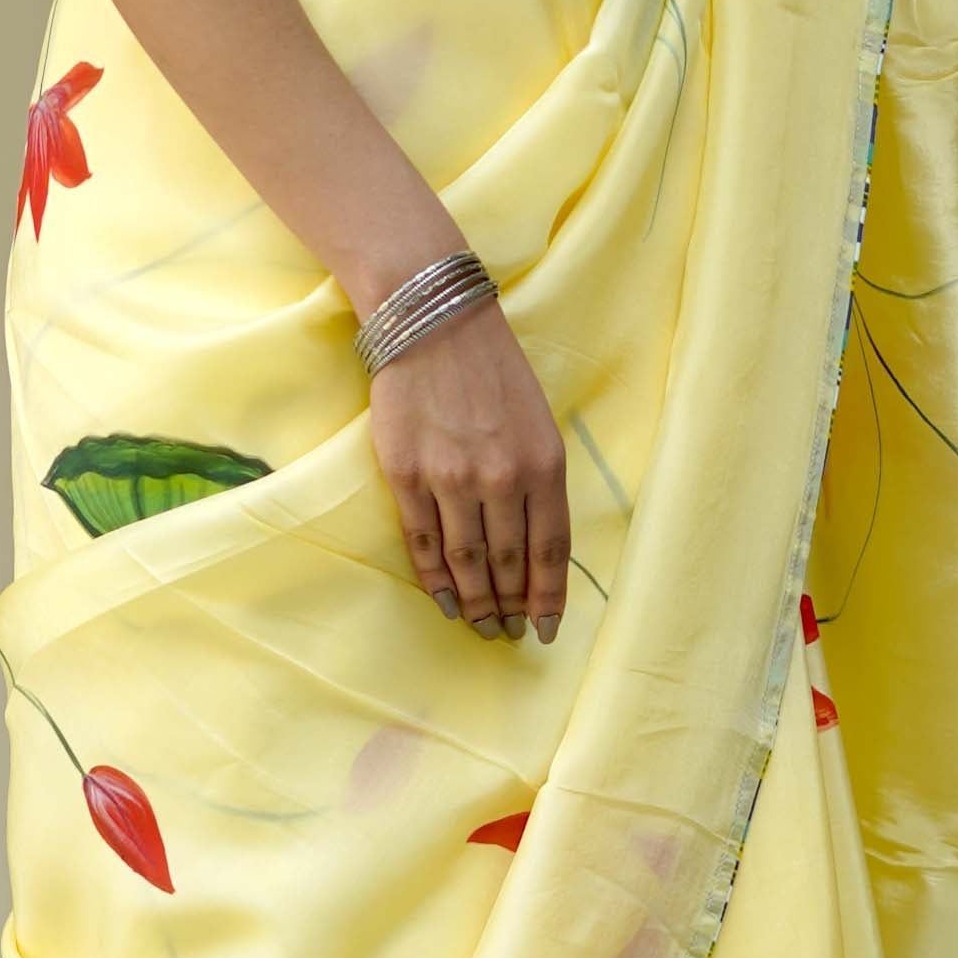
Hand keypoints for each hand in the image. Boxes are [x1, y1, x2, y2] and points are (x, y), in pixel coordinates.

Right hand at [371, 298, 569, 640]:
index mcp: (543, 463)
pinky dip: (435, 578)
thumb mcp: (539, 423)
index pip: (550, 550)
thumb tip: (534, 549)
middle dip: (510, 607)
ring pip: (466, 560)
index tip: (546, 628)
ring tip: (480, 625)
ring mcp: (450, 477)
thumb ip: (539, 482)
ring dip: (475, 601)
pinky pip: (424, 541)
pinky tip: (444, 600)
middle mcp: (501, 476)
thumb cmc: (492, 372)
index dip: (547, 597)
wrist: (433, 324)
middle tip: (508, 634)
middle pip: (507, 563)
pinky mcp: (406, 474)